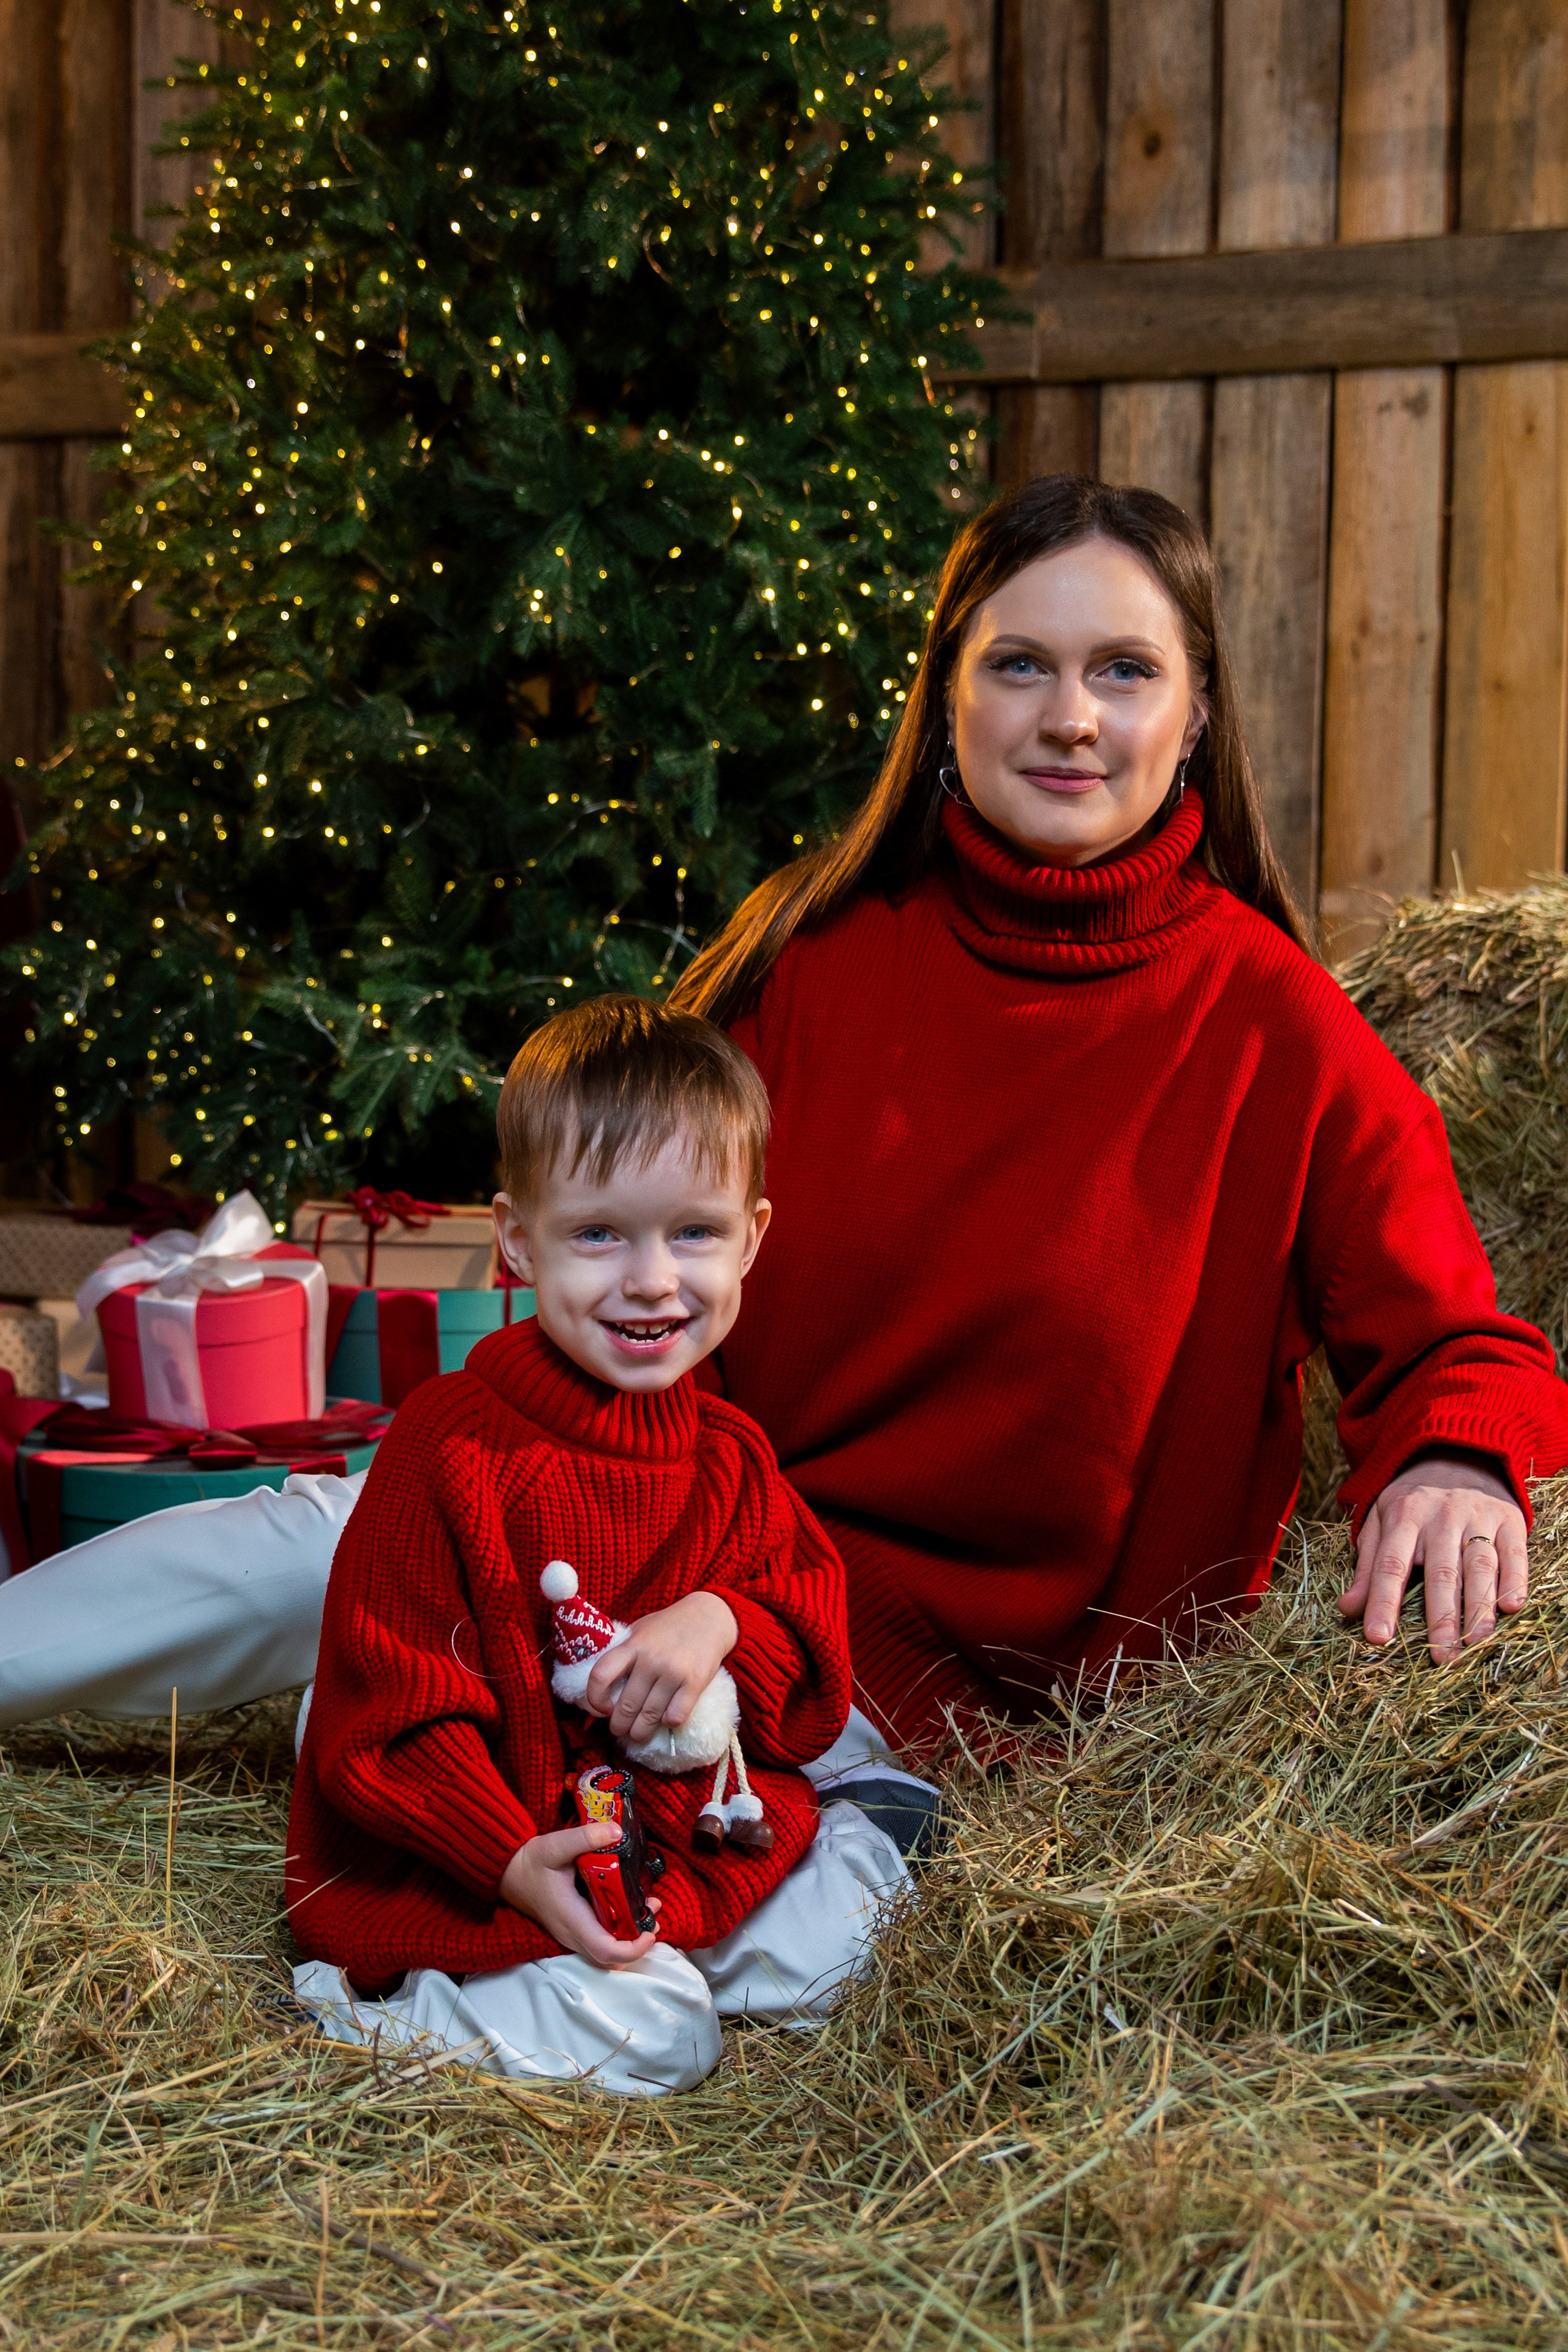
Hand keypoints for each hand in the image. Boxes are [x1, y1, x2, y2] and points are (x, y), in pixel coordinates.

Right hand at [498, 1822, 660, 1967]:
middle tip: (653, 1913)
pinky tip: (627, 1905)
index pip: (606, 1951)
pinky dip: (618, 1931)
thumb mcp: (555, 1845)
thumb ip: (585, 1837)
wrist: (508, 1873)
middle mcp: (572, 1934)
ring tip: (647, 1908)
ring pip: (606, 1952)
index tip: (650, 1931)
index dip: (633, 1948)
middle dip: (638, 1941)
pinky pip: (599, 1941)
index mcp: (572, 1919)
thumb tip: (616, 1832)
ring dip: (630, 1936)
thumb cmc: (530, 1862)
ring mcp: (571, 1934)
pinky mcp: (572, 1928)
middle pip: (611, 1957)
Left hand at [584, 1589, 738, 1745]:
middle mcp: (650, 1660)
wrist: (710, 1617)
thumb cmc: (669, 1626)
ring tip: (639, 1733)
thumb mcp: (640, 1631)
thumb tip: (603, 1687)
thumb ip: (623, 1654)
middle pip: (625, 1707)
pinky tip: (666, 1718)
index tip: (601, 1708)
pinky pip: (674, 1717)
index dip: (594, 1699)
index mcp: (632, 1646)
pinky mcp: (694, 1684)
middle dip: (618, 1726)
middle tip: (620, 1729)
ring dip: (640, 1733)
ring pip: (649, 1718)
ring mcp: (673, 1673)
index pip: (600, 1676)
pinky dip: (667, 1723)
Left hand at [1338, 1454, 1527, 1662]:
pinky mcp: (1509, 1519)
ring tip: (1474, 1642)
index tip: (1378, 1637)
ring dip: (1478, 1606)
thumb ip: (1367, 1566)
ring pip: (1479, 1564)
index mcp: (1403, 1516)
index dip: (1383, 1602)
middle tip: (1441, 1658)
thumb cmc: (1412, 1500)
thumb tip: (1347, 1609)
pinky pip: (1514, 1552)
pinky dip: (1515, 1579)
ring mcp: (1478, 1516)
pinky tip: (1511, 1605)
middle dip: (1440, 1617)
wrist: (1457, 1454)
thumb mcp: (1381, 1522)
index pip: (1390, 1565)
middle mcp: (1441, 1516)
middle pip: (1440, 1571)